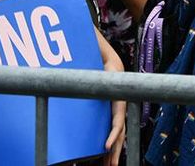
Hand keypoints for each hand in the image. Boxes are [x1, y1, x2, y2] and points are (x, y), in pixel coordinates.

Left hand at [98, 29, 125, 165]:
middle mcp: (118, 94)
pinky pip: (109, 126)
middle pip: (120, 126)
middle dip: (116, 147)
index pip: (118, 112)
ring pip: (117, 130)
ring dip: (114, 149)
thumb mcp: (94, 44)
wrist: (97, 41)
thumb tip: (74, 52)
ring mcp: (114, 100)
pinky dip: (108, 142)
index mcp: (117, 84)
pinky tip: (103, 156)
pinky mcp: (106, 105)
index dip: (114, 130)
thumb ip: (90, 48)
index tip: (106, 147)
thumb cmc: (93, 42)